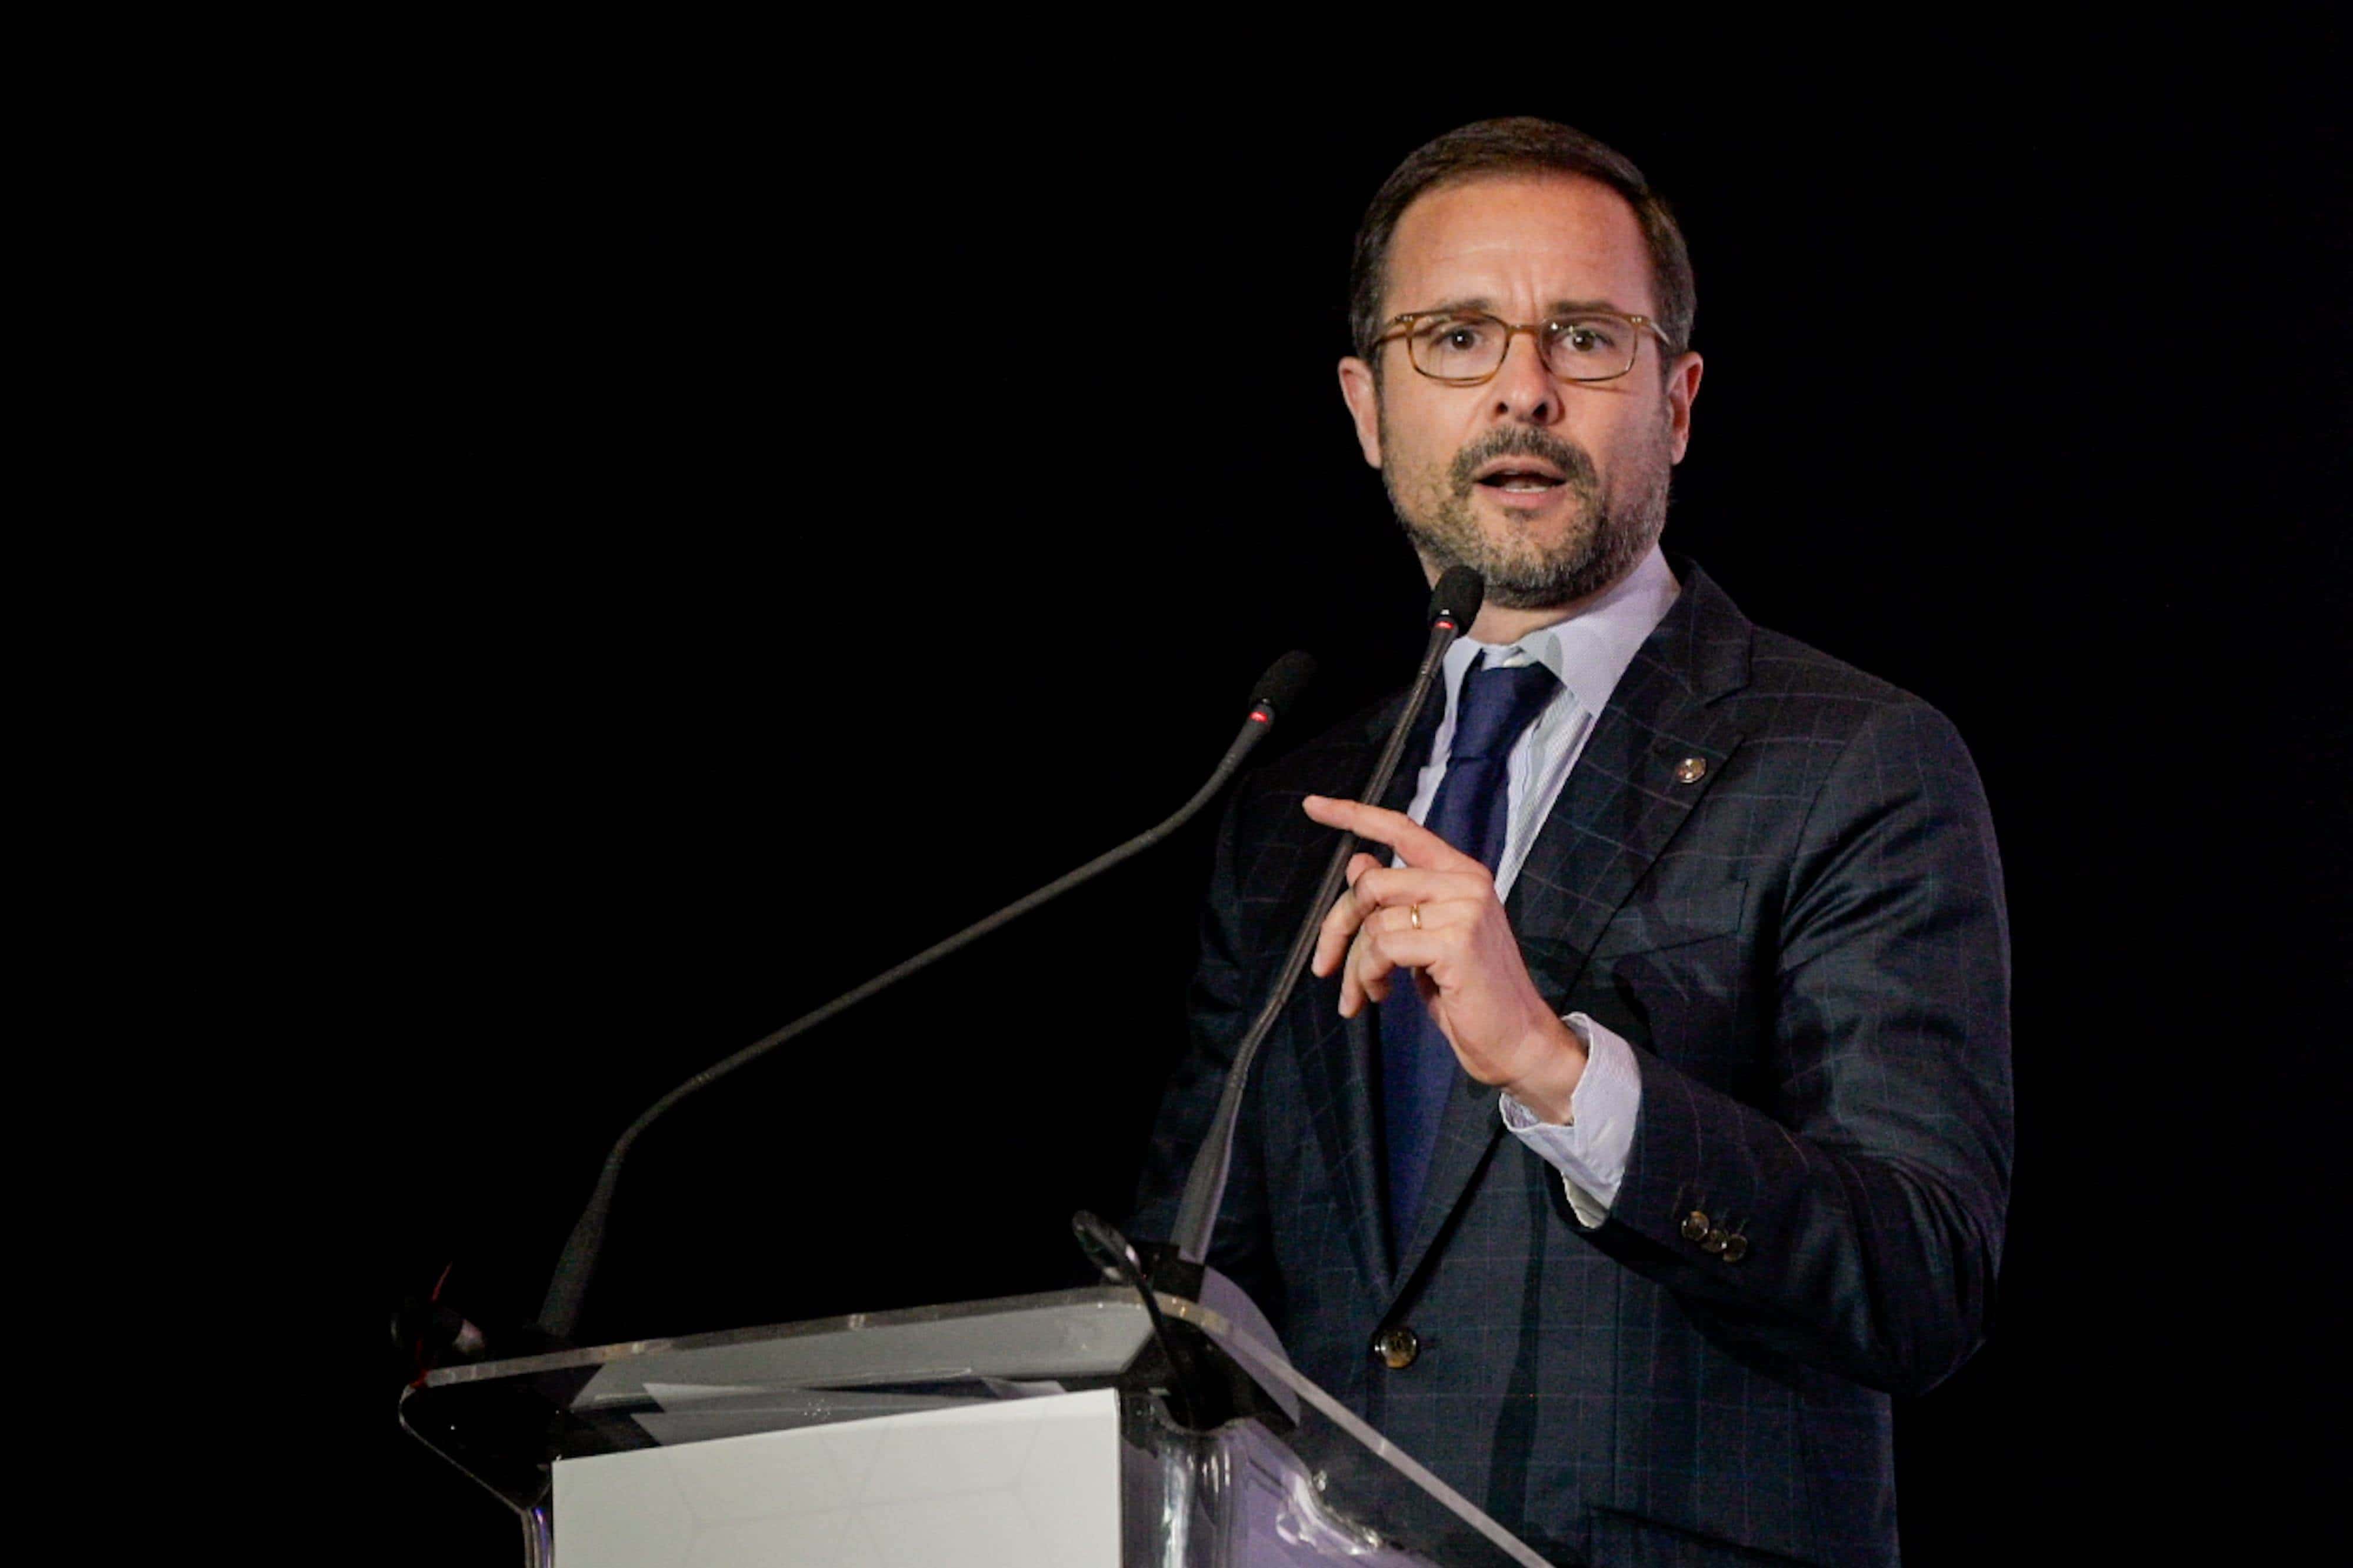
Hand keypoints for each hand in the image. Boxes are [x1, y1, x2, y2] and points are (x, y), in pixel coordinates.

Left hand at [1302, 794, 1586, 1121]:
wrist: (1517, 1041)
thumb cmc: (1469, 994)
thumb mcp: (1425, 939)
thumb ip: (1397, 900)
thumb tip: (1358, 861)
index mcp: (1460, 874)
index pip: (1401, 829)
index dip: (1354, 815)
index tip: (1311, 806)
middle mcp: (1464, 882)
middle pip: (1370, 883)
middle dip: (1338, 927)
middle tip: (1326, 966)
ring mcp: (1464, 909)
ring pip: (1373, 920)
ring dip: (1356, 965)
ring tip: (1363, 993)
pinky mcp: (1456, 941)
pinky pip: (1383, 947)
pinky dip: (1369, 975)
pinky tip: (1381, 995)